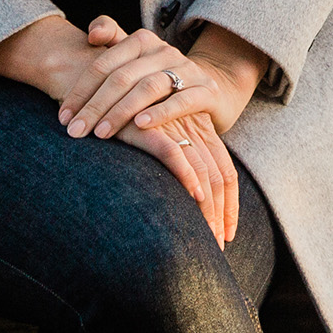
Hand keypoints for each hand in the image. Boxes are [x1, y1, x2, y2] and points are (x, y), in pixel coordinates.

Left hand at [58, 21, 267, 143]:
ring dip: (121, 111)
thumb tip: (91, 33)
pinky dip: (161, 113)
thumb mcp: (135, 58)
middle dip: (95, 106)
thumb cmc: (159, 76)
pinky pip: (182, 100)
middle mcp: (163, 51)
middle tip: (75, 131)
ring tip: (101, 133)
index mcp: (142, 40)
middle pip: (122, 77)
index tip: (63, 116)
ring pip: (148, 87)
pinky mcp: (206, 90)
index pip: (104, 64)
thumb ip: (112, 38)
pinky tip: (141, 127)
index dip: (81, 90)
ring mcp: (186, 69)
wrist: (210, 87)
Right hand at [116, 109, 239, 247]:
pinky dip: (186, 175)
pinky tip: (193, 196)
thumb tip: (191, 199)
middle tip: (218, 244)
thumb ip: (181, 156)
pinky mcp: (149, 124)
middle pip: (218, 175)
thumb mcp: (166, 134)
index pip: (226, 171)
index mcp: (201, 127)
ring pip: (202, 169)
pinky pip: (173, 152)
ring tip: (208, 234)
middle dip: (221, 213)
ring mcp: (173, 124)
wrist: (101, 88)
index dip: (231, 205)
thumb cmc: (132, 118)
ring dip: (208, 206)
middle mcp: (192, 125)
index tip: (228, 234)